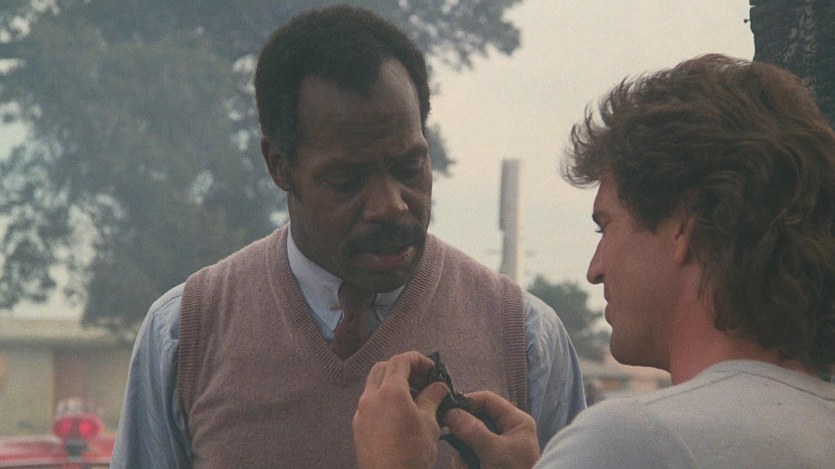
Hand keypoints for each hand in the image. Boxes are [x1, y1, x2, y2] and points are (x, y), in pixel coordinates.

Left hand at [353, 351, 450, 468]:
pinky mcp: (358, 426)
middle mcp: (371, 398)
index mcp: (390, 392)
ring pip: (374, 384)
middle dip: (403, 368)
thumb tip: (438, 386)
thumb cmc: (411, 455)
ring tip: (414, 398)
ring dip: (393, 383)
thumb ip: (433, 398)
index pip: (401, 360)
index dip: (419, 360)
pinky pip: (370, 402)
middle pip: (383, 368)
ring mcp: (361, 412)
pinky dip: (384, 399)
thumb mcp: (429, 423)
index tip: (432, 370)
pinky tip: (400, 414)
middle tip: (422, 380)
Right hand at [445, 391, 539, 468]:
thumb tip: (450, 411)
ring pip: (467, 441)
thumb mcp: (495, 452)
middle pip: (473, 420)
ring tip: (470, 467)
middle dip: (462, 435)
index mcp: (516, 422)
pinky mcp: (487, 463)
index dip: (467, 402)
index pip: (487, 399)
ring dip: (463, 456)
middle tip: (454, 442)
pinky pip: (467, 457)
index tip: (447, 411)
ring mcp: (495, 449)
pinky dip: (465, 466)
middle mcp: (505, 432)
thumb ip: (472, 430)